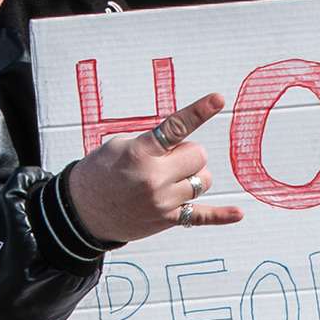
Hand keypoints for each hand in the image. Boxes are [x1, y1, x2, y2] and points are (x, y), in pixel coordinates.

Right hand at [66, 90, 240, 243]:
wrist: (82, 210)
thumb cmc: (100, 172)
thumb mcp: (119, 145)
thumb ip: (153, 141)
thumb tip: (183, 142)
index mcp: (141, 153)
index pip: (175, 127)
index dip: (198, 111)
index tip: (218, 99)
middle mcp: (154, 178)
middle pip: (199, 155)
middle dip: (187, 153)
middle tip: (165, 159)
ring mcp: (163, 201)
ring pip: (203, 181)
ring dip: (192, 176)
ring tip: (169, 179)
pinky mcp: (167, 219)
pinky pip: (201, 216)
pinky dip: (221, 215)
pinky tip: (237, 213)